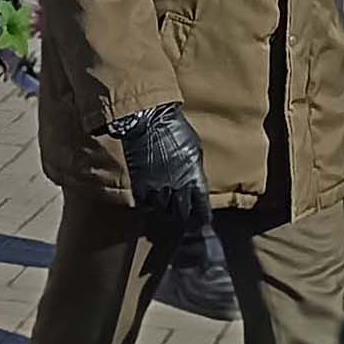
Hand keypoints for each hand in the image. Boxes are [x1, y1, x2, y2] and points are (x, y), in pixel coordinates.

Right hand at [115, 107, 213, 247]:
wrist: (148, 121)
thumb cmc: (175, 130)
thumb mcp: (194, 148)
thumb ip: (195, 170)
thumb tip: (195, 181)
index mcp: (194, 178)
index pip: (202, 208)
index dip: (203, 217)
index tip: (203, 221)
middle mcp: (177, 188)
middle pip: (182, 214)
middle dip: (185, 216)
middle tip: (184, 216)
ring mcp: (157, 189)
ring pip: (163, 211)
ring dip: (166, 210)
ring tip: (167, 206)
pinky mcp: (140, 186)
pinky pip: (145, 204)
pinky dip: (149, 205)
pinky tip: (151, 200)